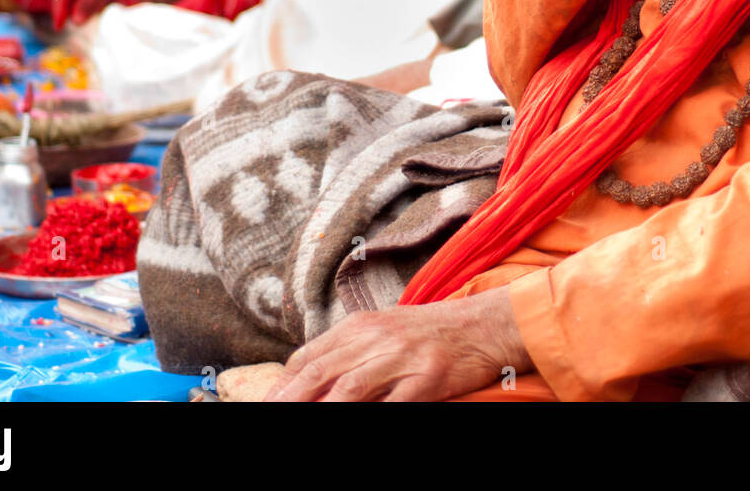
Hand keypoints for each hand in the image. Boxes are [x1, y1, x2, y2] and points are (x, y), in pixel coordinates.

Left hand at [264, 287, 530, 401]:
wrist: (482, 324)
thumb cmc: (430, 332)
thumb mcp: (384, 330)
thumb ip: (348, 349)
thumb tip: (306, 374)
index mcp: (361, 326)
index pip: (309, 356)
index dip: (283, 386)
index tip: (268, 405)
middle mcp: (376, 338)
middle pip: (321, 373)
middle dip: (292, 399)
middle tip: (272, 415)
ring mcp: (402, 357)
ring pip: (350, 389)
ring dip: (325, 410)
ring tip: (304, 424)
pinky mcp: (427, 376)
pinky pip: (394, 404)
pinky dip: (375, 416)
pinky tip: (361, 425)